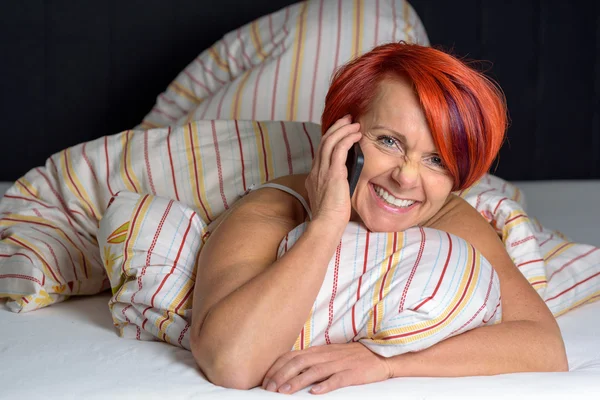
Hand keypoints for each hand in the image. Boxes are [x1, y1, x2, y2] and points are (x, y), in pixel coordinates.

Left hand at [261, 342, 392, 394]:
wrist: (379, 355)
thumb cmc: (351, 357)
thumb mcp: (328, 355)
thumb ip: (311, 361)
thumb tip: (289, 370)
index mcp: (319, 351)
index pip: (292, 355)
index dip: (277, 367)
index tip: (266, 380)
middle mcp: (326, 356)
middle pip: (299, 362)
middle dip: (281, 375)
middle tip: (269, 388)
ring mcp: (339, 364)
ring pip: (314, 371)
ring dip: (297, 381)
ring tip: (284, 392)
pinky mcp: (352, 373)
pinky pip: (337, 379)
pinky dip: (325, 385)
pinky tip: (315, 392)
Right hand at [305, 115, 361, 227]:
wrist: (326, 224)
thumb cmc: (331, 217)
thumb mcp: (331, 197)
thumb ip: (335, 185)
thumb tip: (346, 178)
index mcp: (314, 176)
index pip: (322, 150)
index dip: (331, 137)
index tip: (342, 130)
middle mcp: (316, 170)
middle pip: (324, 141)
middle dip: (337, 127)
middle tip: (348, 119)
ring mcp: (323, 170)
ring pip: (330, 141)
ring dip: (344, 129)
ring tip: (355, 124)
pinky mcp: (333, 172)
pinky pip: (339, 148)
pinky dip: (348, 138)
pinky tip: (356, 135)